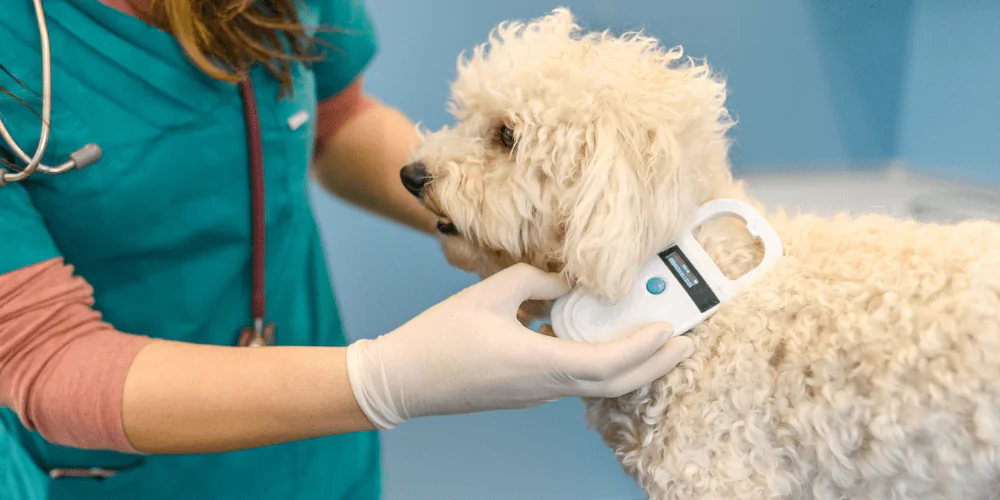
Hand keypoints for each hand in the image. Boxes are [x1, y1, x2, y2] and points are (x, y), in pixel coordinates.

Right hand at [345, 263, 693, 428]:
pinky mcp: (524, 392)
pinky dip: (599, 363)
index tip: (672, 330)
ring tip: (656, 342)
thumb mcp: (489, 293)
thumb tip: (567, 282)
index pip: (607, 363)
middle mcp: (544, 386)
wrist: (402, 380)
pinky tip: (600, 339)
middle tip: (686, 344)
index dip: (643, 349)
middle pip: (613, 384)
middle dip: (654, 364)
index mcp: (538, 363)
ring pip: (595, 384)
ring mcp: (534, 394)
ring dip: (630, 365)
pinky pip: (573, 378)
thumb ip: (535, 281)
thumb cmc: (439, 337)